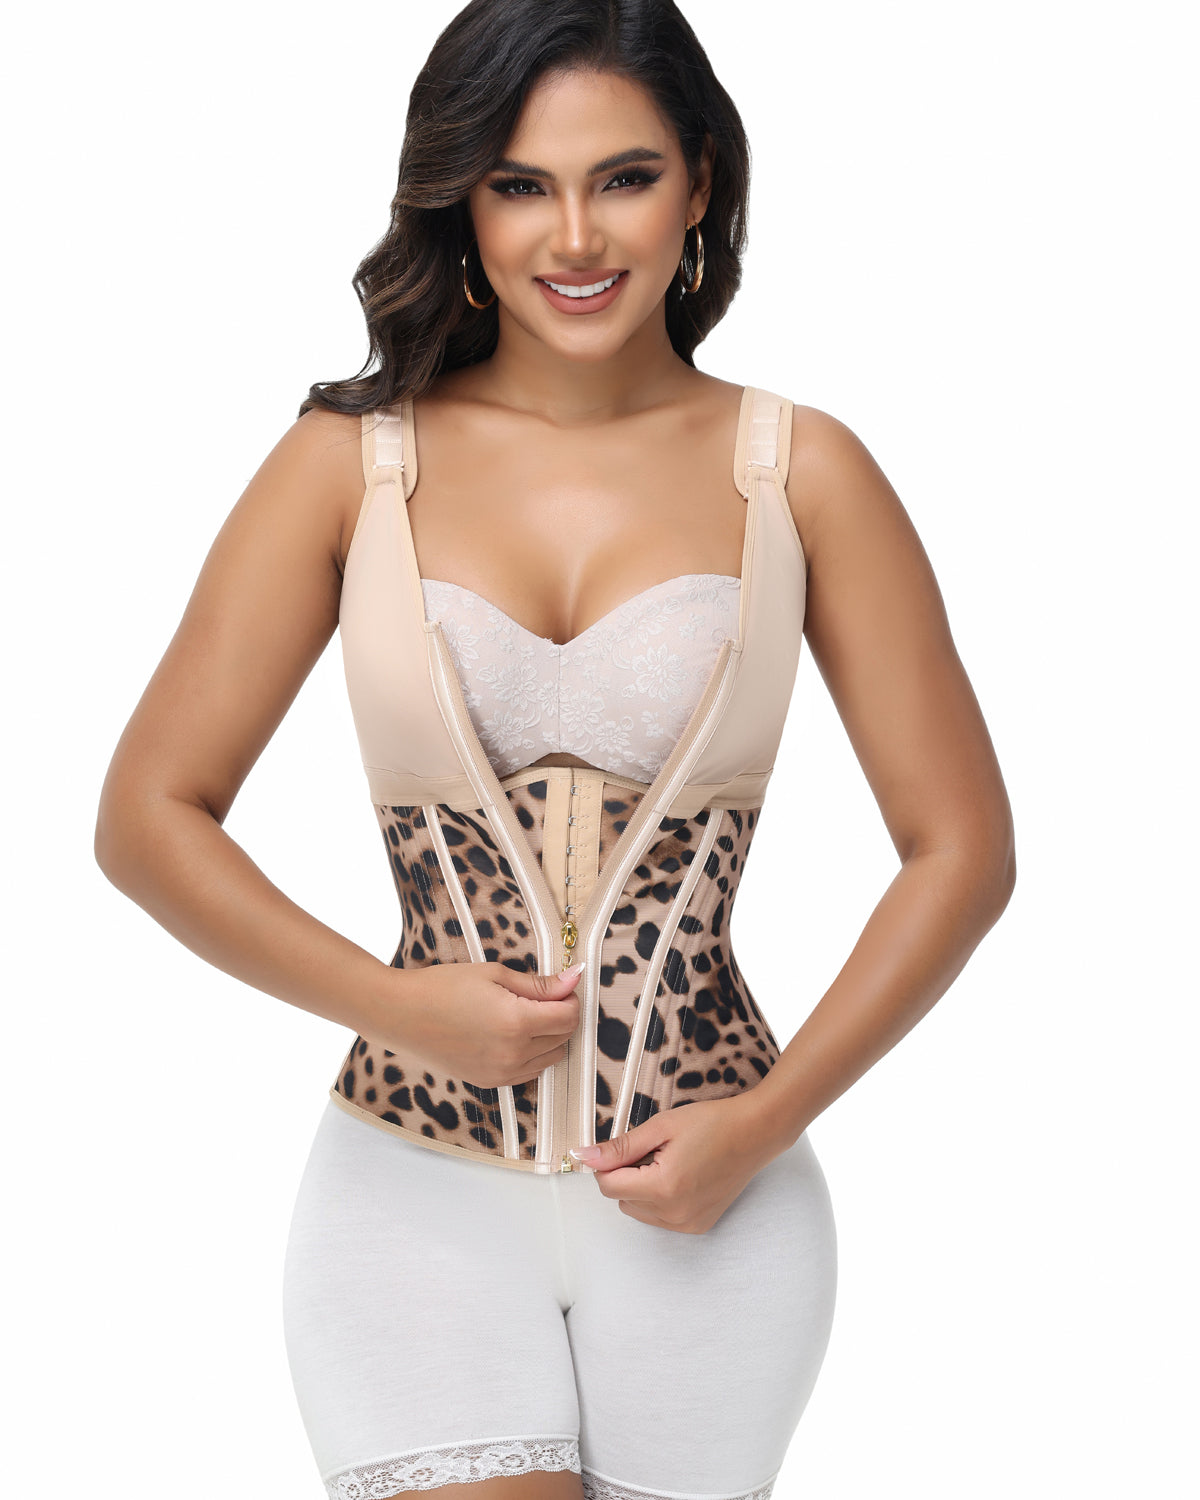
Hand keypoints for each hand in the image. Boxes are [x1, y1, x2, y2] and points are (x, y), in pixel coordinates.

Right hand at [373, 961, 583, 1088]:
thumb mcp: (494, 975)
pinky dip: (530, 1055)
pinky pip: (528, 1072)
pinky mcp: (489, 1082)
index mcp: (517, 1023)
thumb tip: (574, 979)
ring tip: (523, 1015)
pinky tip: (510, 1034)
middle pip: (563, 1039)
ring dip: (548, 1037)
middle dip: (560, 1016)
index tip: (560, 987)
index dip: (569, 999)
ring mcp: (501, 1073)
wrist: (401, 1015)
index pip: (569, 1017)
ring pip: (550, 1058)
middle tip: (540, 996)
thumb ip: (538, 984)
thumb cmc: (442, 987)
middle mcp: (513, 1054)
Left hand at [569, 1094, 782, 1233]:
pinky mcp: (698, 1226)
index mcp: (663, 1188)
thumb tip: (583, 1156)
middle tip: (653, 1149)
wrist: (755, 1133)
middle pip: (621, 1199)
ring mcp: (688, 1224)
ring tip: (668, 1162)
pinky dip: (659, 1199)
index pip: (608, 1186)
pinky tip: (681, 1176)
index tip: (621, 1146)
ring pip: (638, 1210)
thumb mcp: (660, 1127)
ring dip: (641, 1188)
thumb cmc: (712, 1123)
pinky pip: (659, 1218)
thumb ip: (620, 1146)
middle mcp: (675, 1214)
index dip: (607, 1163)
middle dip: (626, 1175)